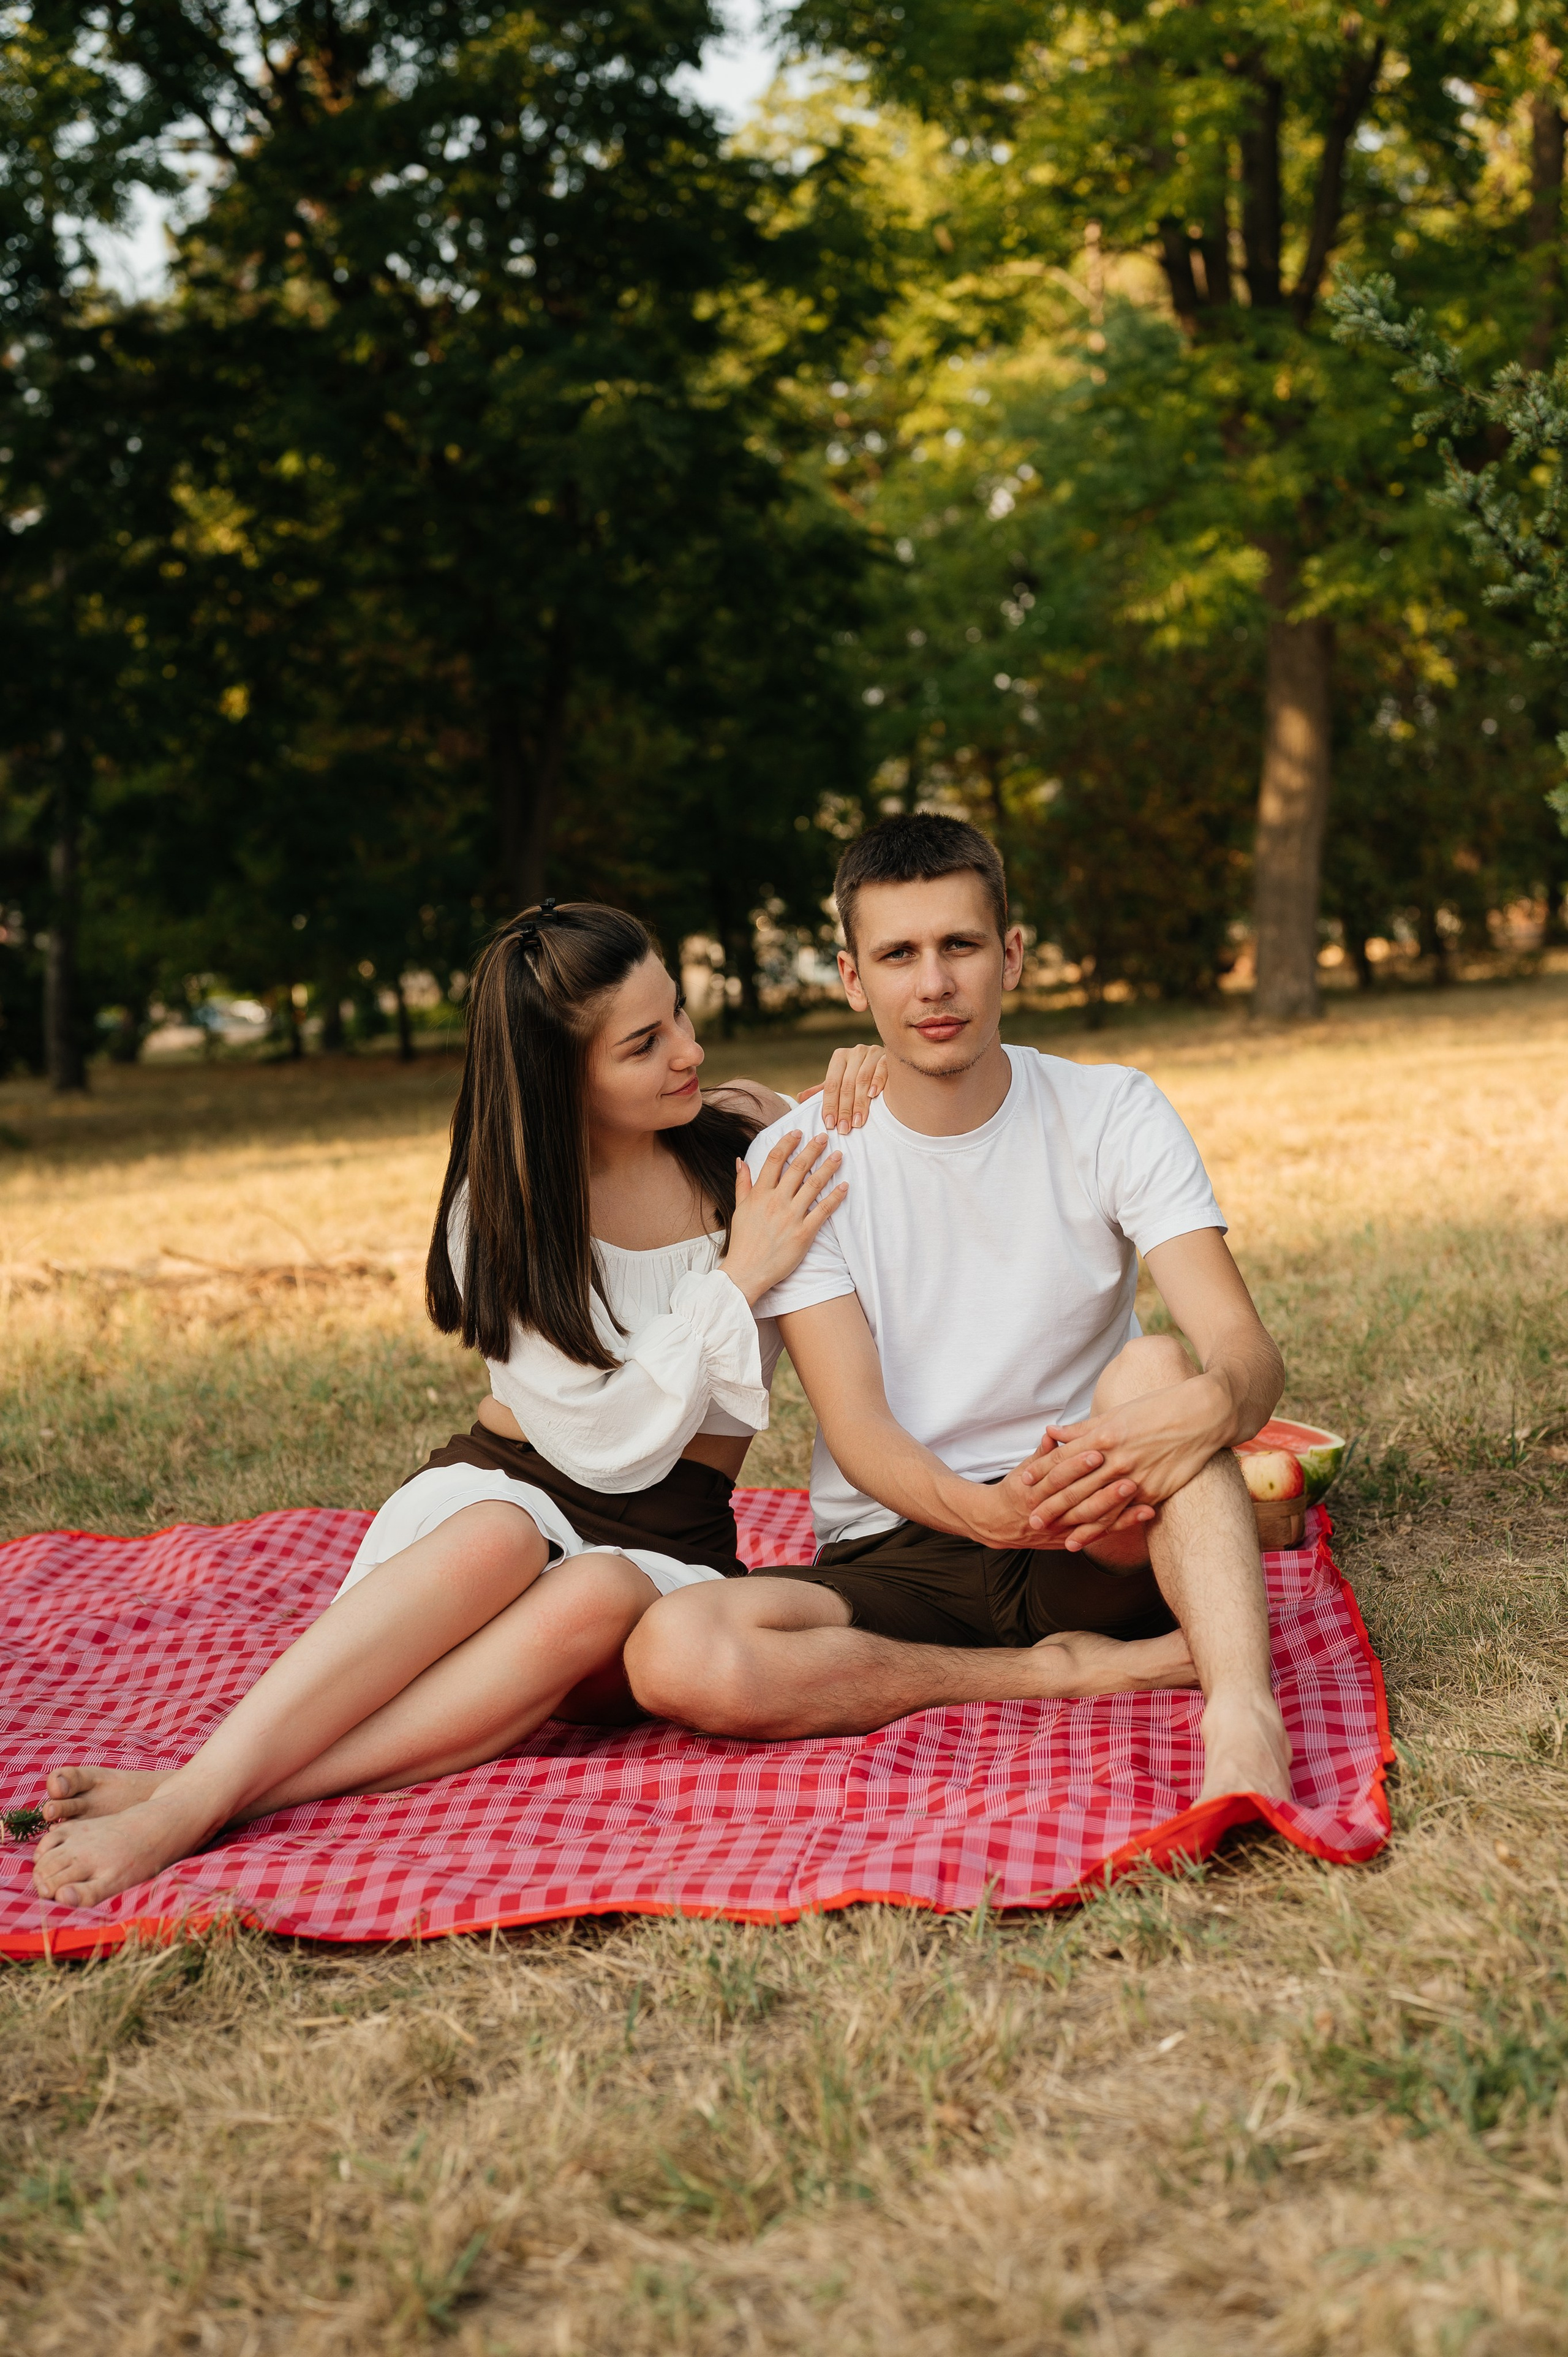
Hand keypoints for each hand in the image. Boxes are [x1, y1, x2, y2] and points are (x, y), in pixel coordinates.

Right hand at [719, 1133, 846, 1306]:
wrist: (747, 1271)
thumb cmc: (743, 1241)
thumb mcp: (739, 1208)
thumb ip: (742, 1183)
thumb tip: (740, 1161)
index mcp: (760, 1194)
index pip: (775, 1160)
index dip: (787, 1143)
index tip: (798, 1133)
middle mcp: (776, 1201)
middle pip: (798, 1168)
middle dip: (813, 1149)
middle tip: (825, 1137)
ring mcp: (791, 1217)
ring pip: (813, 1185)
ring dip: (828, 1168)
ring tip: (839, 1155)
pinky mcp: (804, 1233)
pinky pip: (823, 1211)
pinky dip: (835, 1197)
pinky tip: (844, 1186)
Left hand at [797, 1041, 887, 1130]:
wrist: (889, 1058)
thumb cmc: (861, 1073)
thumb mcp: (841, 1080)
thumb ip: (823, 1089)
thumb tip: (799, 1098)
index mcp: (840, 1057)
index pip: (831, 1084)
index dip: (830, 1105)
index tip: (830, 1124)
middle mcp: (855, 1052)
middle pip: (846, 1085)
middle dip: (845, 1109)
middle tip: (844, 1129)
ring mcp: (871, 1052)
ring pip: (862, 1080)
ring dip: (860, 1103)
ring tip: (857, 1122)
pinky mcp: (887, 1056)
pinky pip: (881, 1069)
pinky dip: (877, 1082)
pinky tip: (873, 1096)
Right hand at [949, 1452, 1152, 1552]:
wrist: (1000, 1525)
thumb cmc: (1018, 1489)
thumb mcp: (1024, 1470)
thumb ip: (1042, 1454)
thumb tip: (1053, 1432)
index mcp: (1033, 1491)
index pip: (1057, 1476)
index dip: (1076, 1465)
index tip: (1097, 1451)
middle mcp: (1047, 1513)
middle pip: (1076, 1500)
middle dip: (1101, 1488)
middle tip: (1125, 1474)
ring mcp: (1062, 1529)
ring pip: (1091, 1519)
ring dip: (1117, 1506)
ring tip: (1138, 1490)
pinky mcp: (1075, 1539)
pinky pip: (1102, 1532)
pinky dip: (1125, 1523)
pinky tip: (1145, 1512)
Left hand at [1017, 1377, 1232, 1548]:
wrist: (1203, 1414)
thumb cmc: (1159, 1408)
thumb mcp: (1117, 1413)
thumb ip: (1083, 1429)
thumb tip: (1053, 1432)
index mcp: (1105, 1435)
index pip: (1064, 1457)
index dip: (1042, 1471)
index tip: (1024, 1482)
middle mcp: (1116, 1458)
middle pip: (1075, 1486)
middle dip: (1050, 1503)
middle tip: (1029, 1518)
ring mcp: (1135, 1477)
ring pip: (1096, 1505)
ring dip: (1071, 1522)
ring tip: (1052, 1534)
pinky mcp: (1154, 1491)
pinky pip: (1122, 1515)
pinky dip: (1102, 1529)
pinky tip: (1086, 1538)